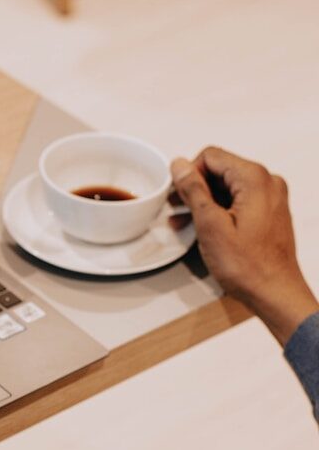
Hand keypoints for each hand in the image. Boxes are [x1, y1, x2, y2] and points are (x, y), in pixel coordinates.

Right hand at [171, 147, 318, 344]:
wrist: (273, 293)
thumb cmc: (249, 266)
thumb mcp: (210, 225)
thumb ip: (194, 190)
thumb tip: (180, 166)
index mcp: (255, 179)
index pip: (211, 156)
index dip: (188, 173)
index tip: (176, 194)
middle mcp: (266, 183)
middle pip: (219, 169)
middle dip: (193, 187)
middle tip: (175, 207)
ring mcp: (269, 197)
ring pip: (226, 186)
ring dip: (202, 200)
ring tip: (182, 219)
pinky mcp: (267, 212)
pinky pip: (236, 200)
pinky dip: (216, 209)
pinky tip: (201, 226)